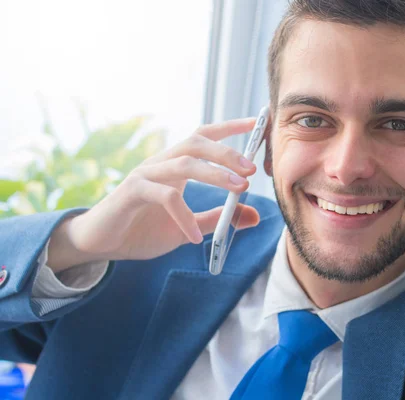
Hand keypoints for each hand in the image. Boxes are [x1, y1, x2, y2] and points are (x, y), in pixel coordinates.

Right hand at [48, 118, 260, 271]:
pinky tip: (194, 237)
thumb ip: (218, 220)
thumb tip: (256, 216)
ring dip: (215, 173)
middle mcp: (160, 164)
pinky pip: (165, 197)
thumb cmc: (143, 230)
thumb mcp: (189, 228)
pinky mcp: (131, 193)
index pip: (203, 137)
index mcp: (175, 166)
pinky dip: (185, 216)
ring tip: (240, 188)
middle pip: (196, 143)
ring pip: (183, 163)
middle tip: (253, 167)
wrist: (101, 245)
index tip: (256, 123)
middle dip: (227, 151)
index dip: (229, 127)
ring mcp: (144, 175)